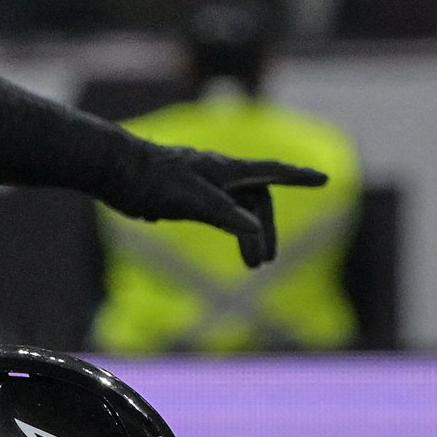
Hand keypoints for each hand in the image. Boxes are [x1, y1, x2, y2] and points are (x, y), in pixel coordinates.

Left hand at [111, 148, 326, 265]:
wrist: (114, 170)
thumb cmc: (151, 180)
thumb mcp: (190, 200)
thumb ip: (222, 214)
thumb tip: (253, 229)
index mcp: (226, 170)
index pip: (271, 172)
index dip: (297, 177)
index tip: (322, 179)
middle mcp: (219, 174)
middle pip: (256, 202)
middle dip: (266, 231)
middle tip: (263, 263)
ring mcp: (203, 184)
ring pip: (237, 209)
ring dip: (248, 235)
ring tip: (250, 266)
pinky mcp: (185, 195)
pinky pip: (220, 212)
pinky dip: (230, 228)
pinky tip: (227, 241)